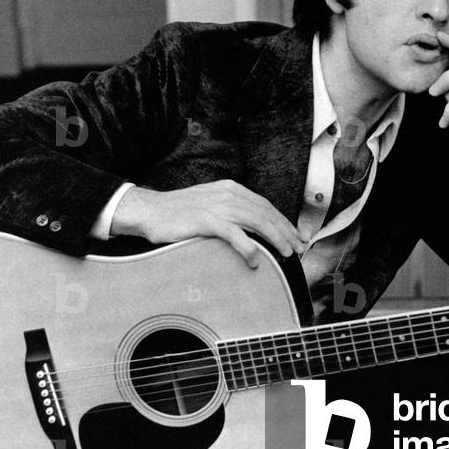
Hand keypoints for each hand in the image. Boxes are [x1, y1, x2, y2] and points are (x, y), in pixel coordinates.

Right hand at [110, 180, 307, 268]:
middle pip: (266, 213)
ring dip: (276, 239)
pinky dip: (249, 248)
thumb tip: (252, 227)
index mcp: (231, 188)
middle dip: (286, 231)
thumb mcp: (210, 204)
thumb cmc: (179, 212)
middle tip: (298, 248)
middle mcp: (229, 194)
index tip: (296, 236)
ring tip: (286, 254)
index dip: (284, 221)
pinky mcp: (207, 220)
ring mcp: (219, 206)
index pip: (265, 205)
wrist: (150, 211)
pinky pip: (236, 235)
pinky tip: (256, 260)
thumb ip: (231, 211)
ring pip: (258, 222)